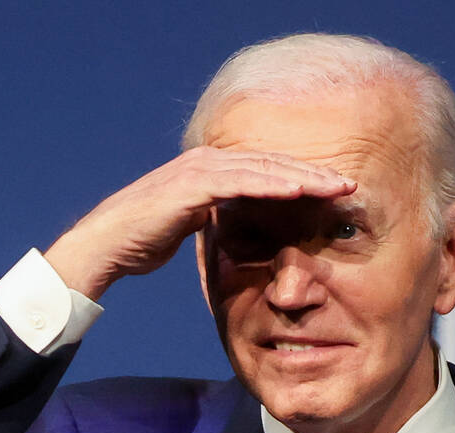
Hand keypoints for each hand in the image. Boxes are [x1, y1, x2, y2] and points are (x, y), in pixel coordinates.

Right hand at [44, 146, 355, 299]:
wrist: (104, 247)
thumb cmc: (141, 242)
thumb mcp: (186, 229)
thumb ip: (213, 223)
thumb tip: (235, 233)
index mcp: (209, 172)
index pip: (265, 171)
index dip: (301, 179)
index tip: (333, 192)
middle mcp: (207, 162)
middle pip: (271, 164)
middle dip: (312, 174)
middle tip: (350, 184)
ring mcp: (198, 170)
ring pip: (262, 169)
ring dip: (302, 176)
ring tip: (336, 186)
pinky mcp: (191, 185)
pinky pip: (240, 182)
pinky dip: (271, 184)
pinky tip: (298, 190)